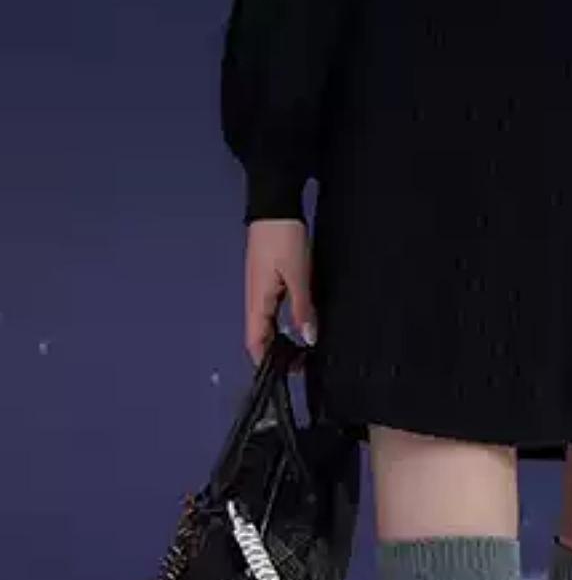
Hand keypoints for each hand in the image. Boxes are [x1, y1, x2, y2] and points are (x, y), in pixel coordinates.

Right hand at [245, 218, 317, 369]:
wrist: (275, 204)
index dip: (267, 362)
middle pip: (261, 336)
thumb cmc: (284, 238)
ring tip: (303, 347)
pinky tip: (300, 320)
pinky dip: (284, 320)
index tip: (286, 375)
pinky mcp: (267, 277)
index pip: (256, 343)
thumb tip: (308, 339)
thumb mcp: (299, 274)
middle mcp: (254, 297)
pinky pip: (273, 307)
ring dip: (282, 337)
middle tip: (302, 363)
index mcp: (258, 301)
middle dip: (277, 353)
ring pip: (267, 322)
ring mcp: (259, 287)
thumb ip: (302, 308)